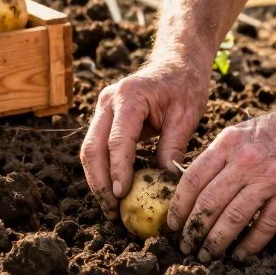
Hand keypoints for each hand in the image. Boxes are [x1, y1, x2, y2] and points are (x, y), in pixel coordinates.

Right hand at [80, 60, 209, 219]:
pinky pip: (96, 148)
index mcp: (129, 96)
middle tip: (112, 210)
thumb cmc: (185, 86)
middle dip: (99, 182)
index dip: (118, 170)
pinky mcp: (103, 118)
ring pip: (89, 150)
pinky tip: (111, 192)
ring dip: (96, 180)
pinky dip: (101, 171)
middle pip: (93, 147)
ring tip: (110, 208)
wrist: (176, 64)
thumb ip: (173, 146)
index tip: (121, 195)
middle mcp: (108, 101)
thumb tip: (166, 182)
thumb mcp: (186, 115)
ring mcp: (102, 109)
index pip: (117, 140)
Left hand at [167, 97, 275, 260]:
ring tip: (207, 255)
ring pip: (233, 218)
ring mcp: (270, 176)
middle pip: (209, 202)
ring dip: (216, 242)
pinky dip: (250, 244)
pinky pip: (265, 225)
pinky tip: (240, 254)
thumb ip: (219, 157)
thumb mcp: (242, 132)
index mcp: (228, 142)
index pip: (192, 178)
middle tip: (185, 246)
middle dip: (193, 230)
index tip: (172, 224)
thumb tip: (192, 189)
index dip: (178, 206)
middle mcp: (246, 159)